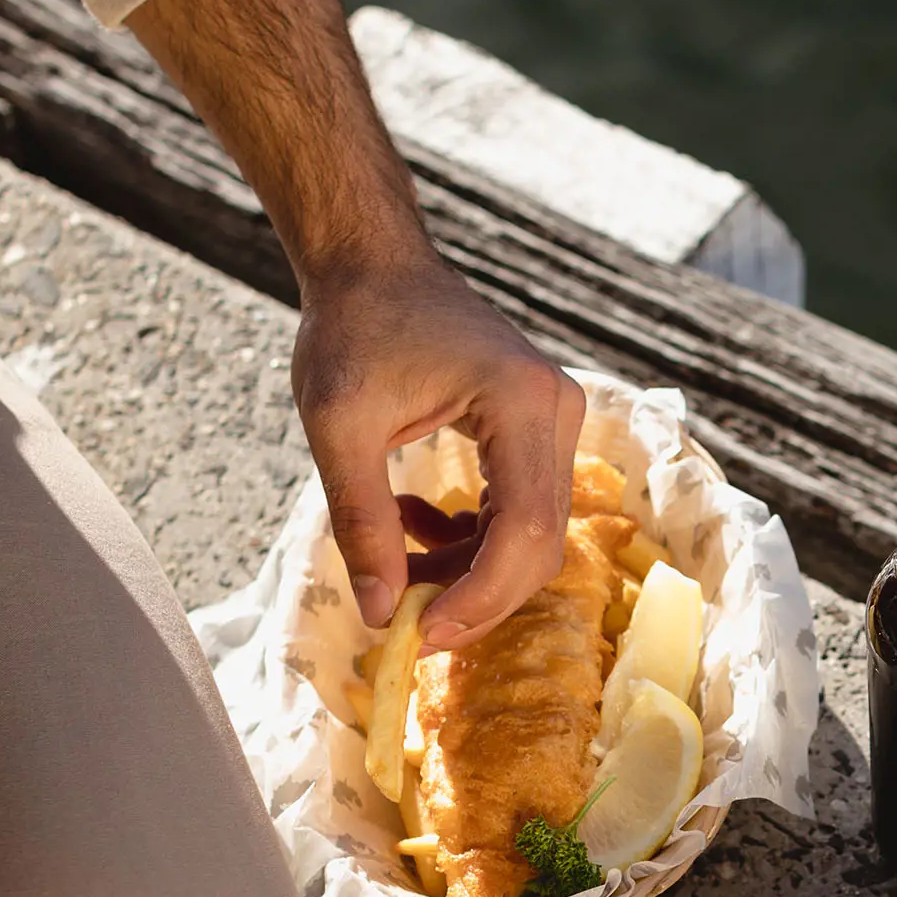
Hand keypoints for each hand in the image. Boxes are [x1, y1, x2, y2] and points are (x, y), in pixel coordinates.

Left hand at [294, 254, 583, 647]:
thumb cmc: (352, 327)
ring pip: (530, 535)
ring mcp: (556, 420)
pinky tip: (412, 520)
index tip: (422, 631)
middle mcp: (558, 411)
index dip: (482, 596)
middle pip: (539, 542)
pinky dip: (469, 538)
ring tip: (394, 559)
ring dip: (465, 569)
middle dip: (475, 594)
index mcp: (522, 401)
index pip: (526, 528)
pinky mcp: (538, 431)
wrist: (372, 265)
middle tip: (406, 621)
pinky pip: (518, 511)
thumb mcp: (338, 427)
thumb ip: (361, 522)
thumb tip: (381, 614)